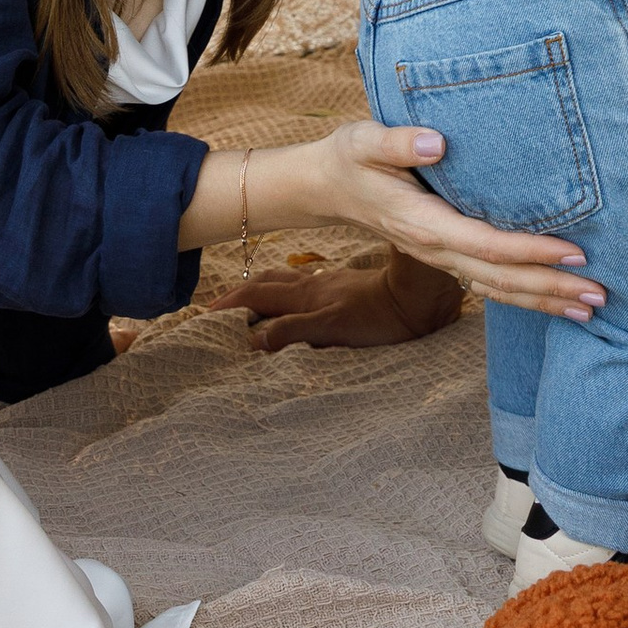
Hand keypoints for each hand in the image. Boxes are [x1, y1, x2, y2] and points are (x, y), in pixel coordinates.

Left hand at [197, 246, 465, 355]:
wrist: (425, 295)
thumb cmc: (397, 296)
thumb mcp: (359, 298)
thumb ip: (334, 308)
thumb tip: (297, 324)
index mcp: (318, 286)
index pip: (272, 282)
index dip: (242, 292)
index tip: (214, 304)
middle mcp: (314, 292)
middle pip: (262, 288)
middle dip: (231, 299)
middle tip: (202, 311)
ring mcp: (323, 305)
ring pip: (271, 300)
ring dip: (240, 308)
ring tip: (213, 319)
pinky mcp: (336, 321)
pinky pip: (299, 326)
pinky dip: (275, 334)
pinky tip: (257, 344)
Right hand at [303, 119, 602, 319]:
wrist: (327, 187)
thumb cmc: (350, 158)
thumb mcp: (364, 141)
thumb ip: (398, 142)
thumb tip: (437, 142)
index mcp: (424, 224)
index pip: (487, 244)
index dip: (531, 250)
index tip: (575, 250)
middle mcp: (437, 250)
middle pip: (502, 279)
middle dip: (552, 287)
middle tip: (600, 294)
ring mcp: (442, 259)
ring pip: (499, 291)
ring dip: (545, 300)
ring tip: (590, 308)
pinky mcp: (447, 258)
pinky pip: (490, 286)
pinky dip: (525, 297)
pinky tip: (554, 301)